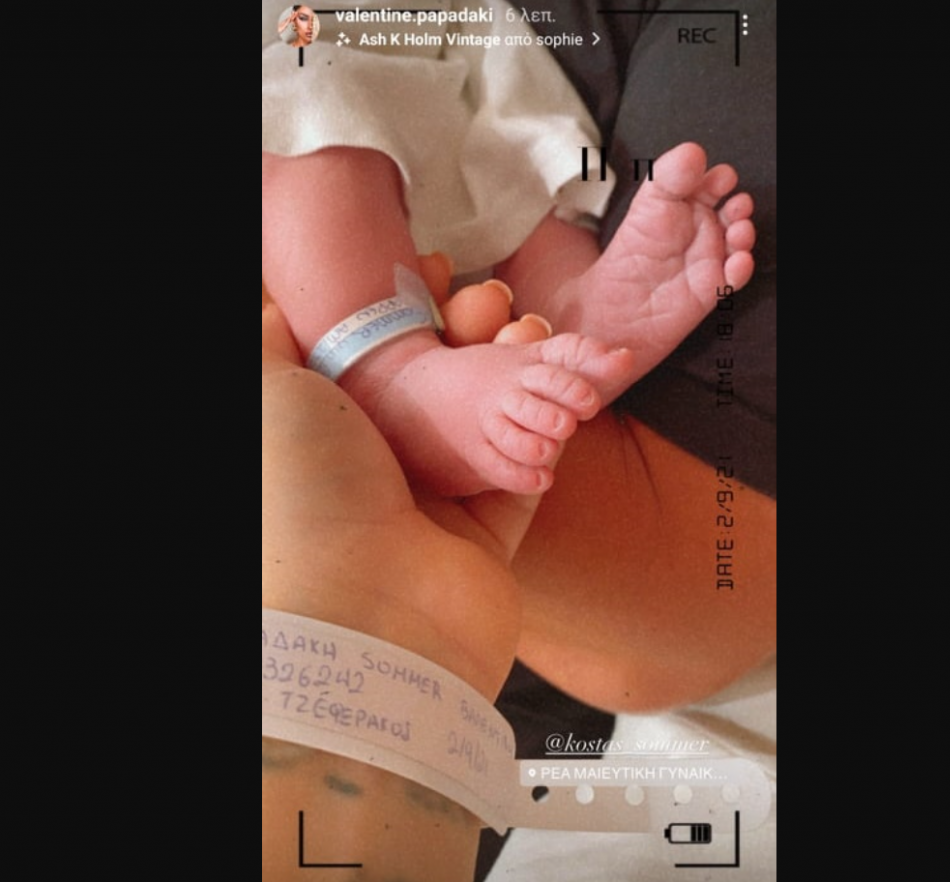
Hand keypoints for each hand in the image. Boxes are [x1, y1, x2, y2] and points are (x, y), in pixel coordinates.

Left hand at [262, 295, 535, 699]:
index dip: (406, 314)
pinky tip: (555, 391)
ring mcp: (431, 508)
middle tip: (486, 303)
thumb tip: (274, 304)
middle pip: (434, 386)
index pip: (373, 358)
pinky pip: (520, 475)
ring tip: (528, 334)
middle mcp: (376, 472)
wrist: (362, 612)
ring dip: (513, 375)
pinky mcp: (483, 540)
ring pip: (483, 424)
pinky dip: (541, 434)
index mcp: (326, 437)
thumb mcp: (266, 394)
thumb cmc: (302, 494)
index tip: (431, 276)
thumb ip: (272, 342)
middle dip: (464, 336)